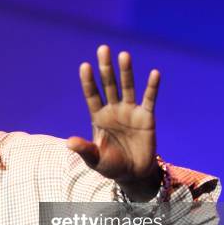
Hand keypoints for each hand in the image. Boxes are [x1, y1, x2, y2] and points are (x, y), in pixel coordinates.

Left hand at [67, 45, 161, 199]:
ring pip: (127, 87)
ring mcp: (130, 112)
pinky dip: (152, 87)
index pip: (92, 95)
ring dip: (126, 71)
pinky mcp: (147, 117)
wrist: (133, 175)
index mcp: (98, 118)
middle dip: (105, 68)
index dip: (88, 81)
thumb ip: (85, 149)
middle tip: (103, 48)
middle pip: (108, 85)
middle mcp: (113, 110)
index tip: (85, 66)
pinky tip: (154, 73)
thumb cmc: (111, 166)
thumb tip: (69, 142)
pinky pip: (149, 99)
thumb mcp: (95, 160)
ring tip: (124, 55)